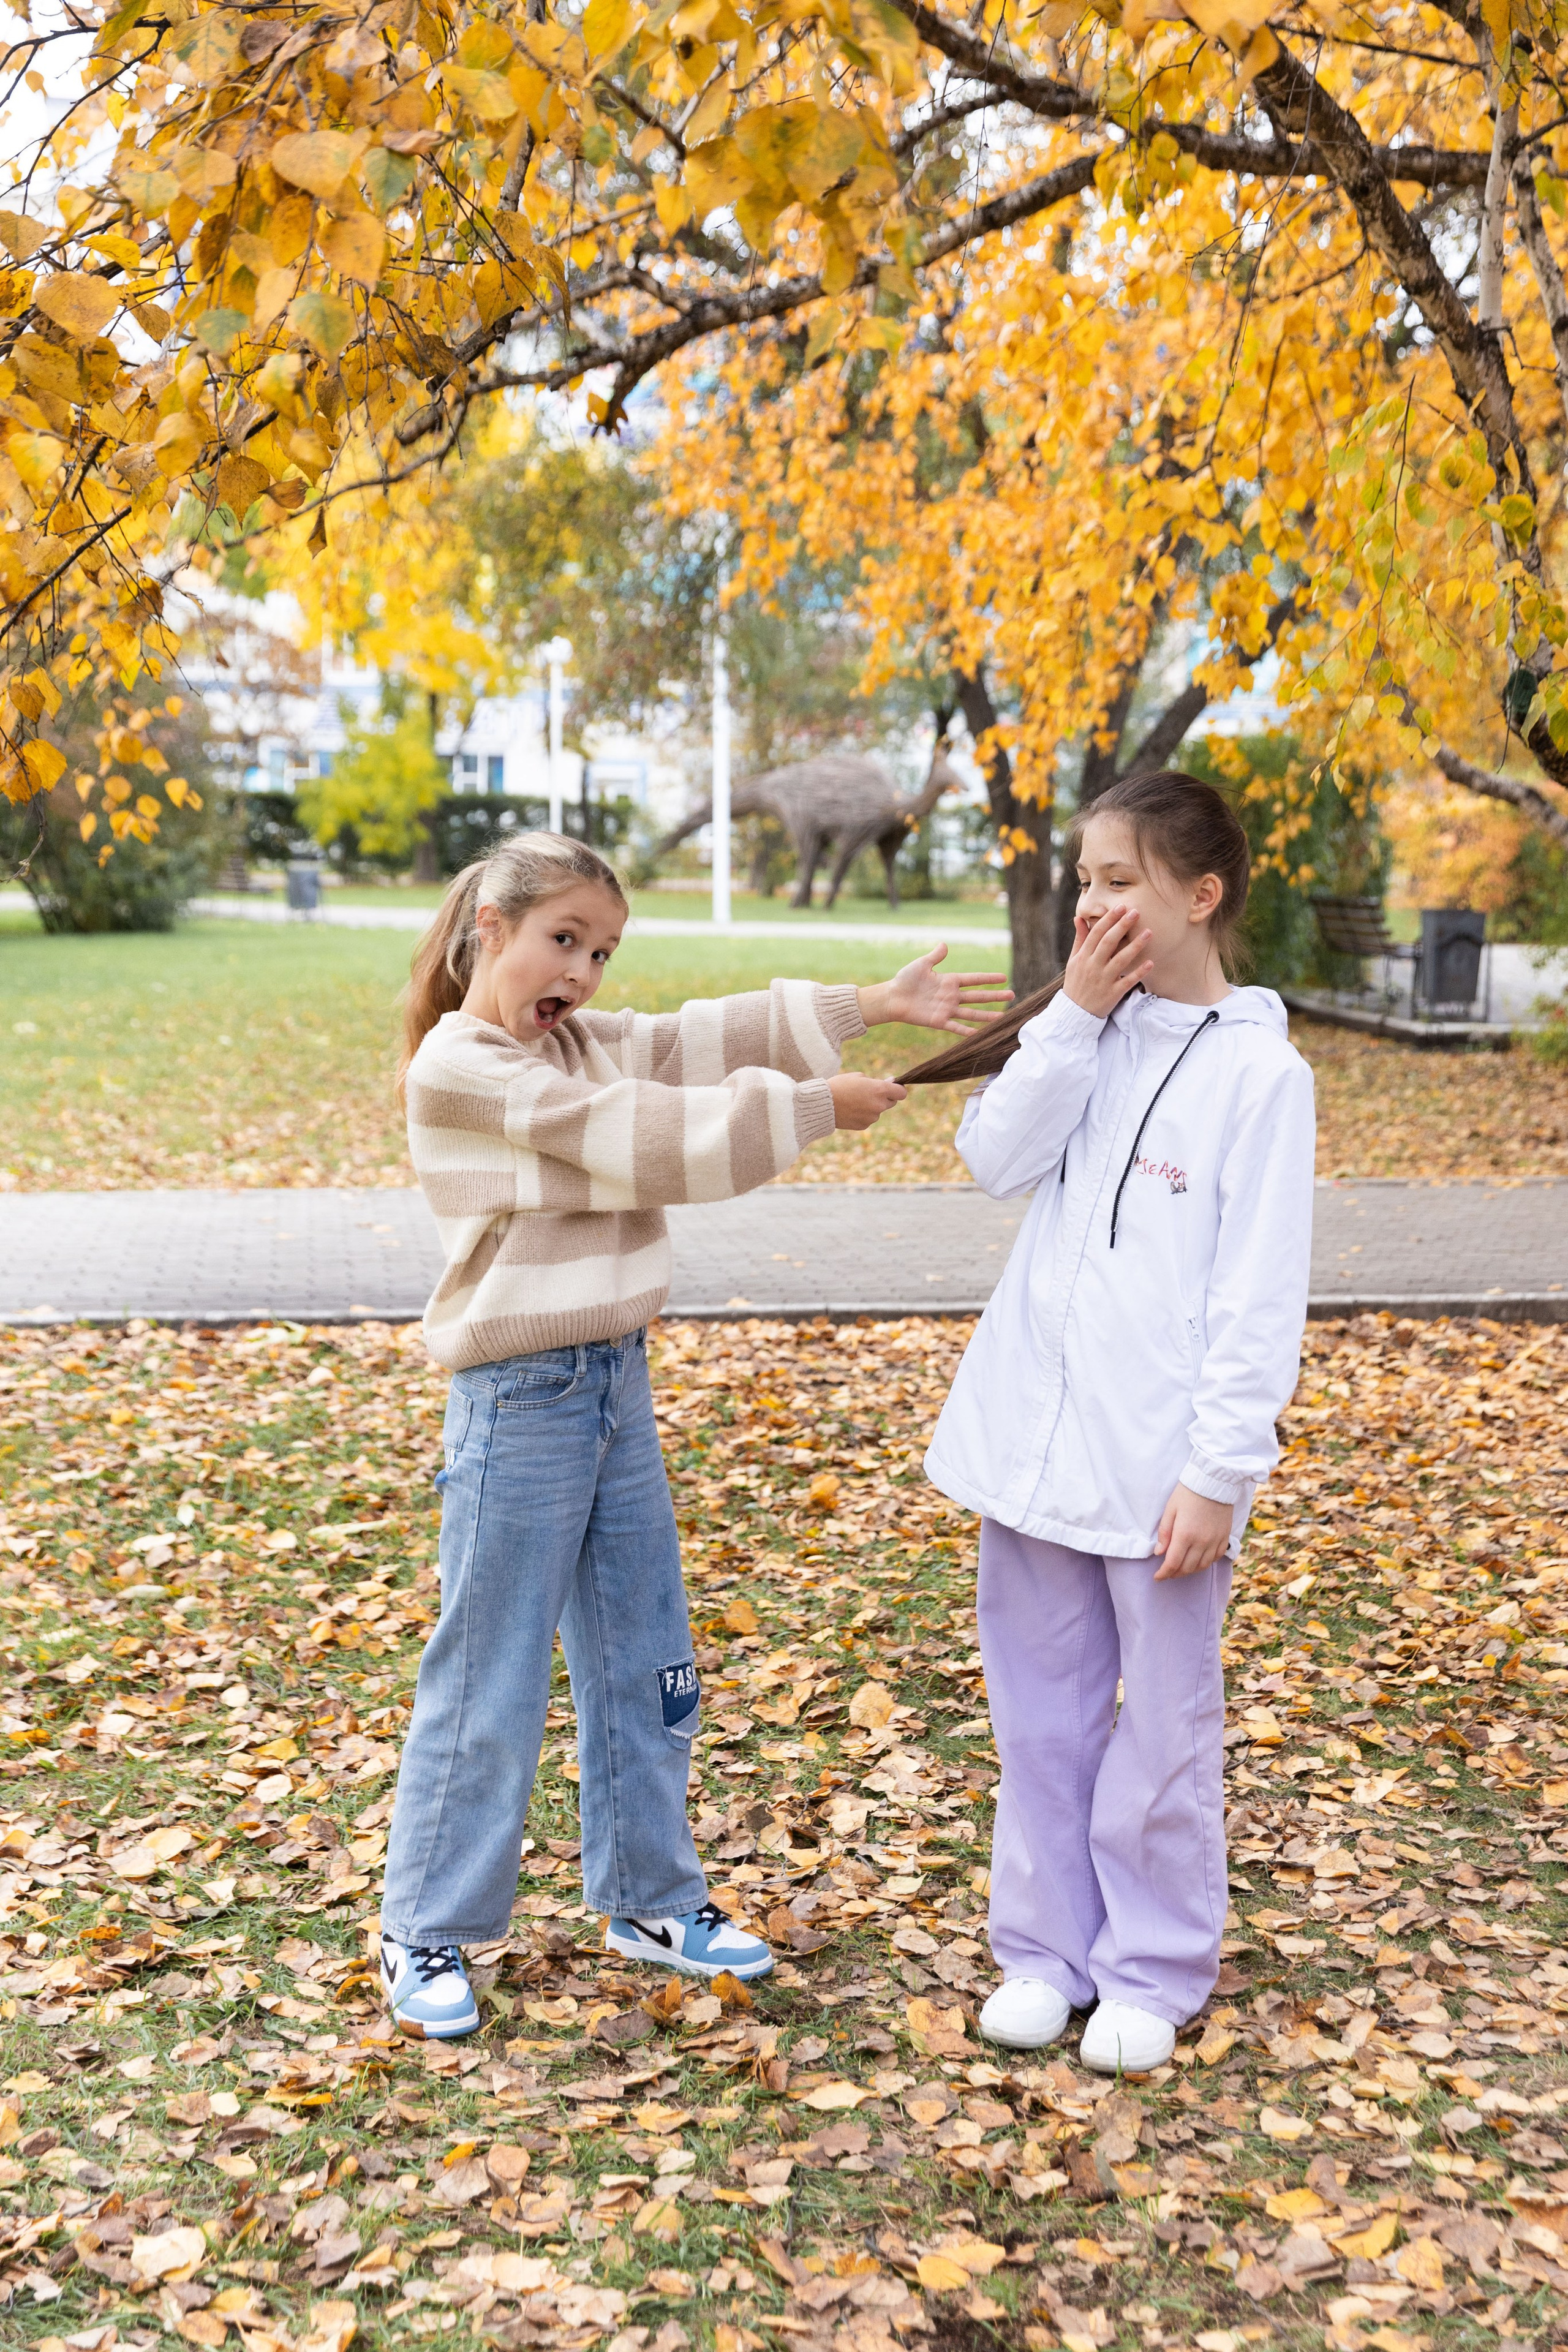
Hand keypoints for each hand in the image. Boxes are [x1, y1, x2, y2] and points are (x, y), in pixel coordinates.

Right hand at [829, 1072, 907, 1130]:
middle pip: (891, 1102)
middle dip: (884, 1097)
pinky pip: (868, 1119)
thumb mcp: (858, 1077)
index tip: (892, 1087)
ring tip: (853, 1101)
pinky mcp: (864, 1125)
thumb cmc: (839, 1086)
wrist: (822, 1105)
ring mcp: (872, 1117)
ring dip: (871, 1106)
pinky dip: (862, 1114)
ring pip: (878, 1111)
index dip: (898, 1089)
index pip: (902, 1093)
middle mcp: (879, 1105)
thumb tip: (890, 1082)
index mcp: (880, 1090)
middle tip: (869, 1092)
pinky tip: (850, 1109)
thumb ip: (876, 1081)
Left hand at [859, 945, 1013, 1033]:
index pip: (974, 979)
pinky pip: (955, 1027)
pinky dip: (966, 1031)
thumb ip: (935, 956)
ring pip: (971, 1013)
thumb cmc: (905, 979)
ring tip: (1002, 1017)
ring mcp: (947, 1009)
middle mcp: (951, 996)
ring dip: (986, 1015)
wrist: (893, 997)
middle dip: (995, 996)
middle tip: (1012, 995)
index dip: (988, 978)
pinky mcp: (939, 1021)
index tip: (1004, 977)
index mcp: (949, 980)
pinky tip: (979, 1033)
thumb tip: (944, 944)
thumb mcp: (921, 964)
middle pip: (978, 996)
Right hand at [1064, 905, 1152, 1017]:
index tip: (1121, 907)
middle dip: (1122, 926)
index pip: (1096, 933)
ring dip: (1135, 945)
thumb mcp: (1073, 961)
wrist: (1075, 1013)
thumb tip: (1079, 918)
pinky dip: (1139, 972)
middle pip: (1108, 942)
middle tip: (1136, 912)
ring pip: (1121, 960)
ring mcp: (1103, 980)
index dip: (1109, 919)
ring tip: (1149, 932)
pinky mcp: (1113, 993)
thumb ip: (1080, 939)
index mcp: (1082, 957)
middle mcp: (1092, 966)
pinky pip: (1128, 981)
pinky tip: (1150, 963)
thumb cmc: (1076, 983)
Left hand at [1153, 1484, 1233, 1580]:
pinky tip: (1199, 1560)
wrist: (1214, 1481)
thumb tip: (1159, 1553)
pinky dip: (1206, 1563)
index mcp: (1185, 1535)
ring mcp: (1215, 1540)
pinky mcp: (1225, 1537)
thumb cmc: (1188, 1493)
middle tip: (1167, 1573)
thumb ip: (1164, 1533)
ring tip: (1181, 1568)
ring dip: (1190, 1570)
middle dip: (1175, 1574)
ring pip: (1202, 1566)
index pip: (1173, 1563)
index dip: (1163, 1574)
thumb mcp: (1170, 1509)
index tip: (1156, 1577)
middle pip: (1187, 1568)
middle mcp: (1201, 1542)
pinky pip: (1216, 1557)